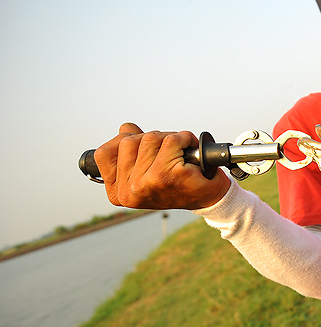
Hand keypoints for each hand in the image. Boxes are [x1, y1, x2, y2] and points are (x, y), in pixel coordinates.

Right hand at [93, 122, 230, 209]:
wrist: (210, 199)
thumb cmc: (179, 183)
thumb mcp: (148, 169)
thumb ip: (132, 150)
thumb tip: (125, 128)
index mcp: (117, 192)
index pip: (104, 153)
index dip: (125, 143)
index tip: (145, 149)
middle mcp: (128, 191)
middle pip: (128, 141)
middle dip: (151, 139)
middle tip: (169, 151)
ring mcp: (146, 183)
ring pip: (150, 138)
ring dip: (169, 138)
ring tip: (180, 152)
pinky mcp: (167, 176)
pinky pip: (172, 140)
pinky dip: (185, 138)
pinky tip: (191, 150)